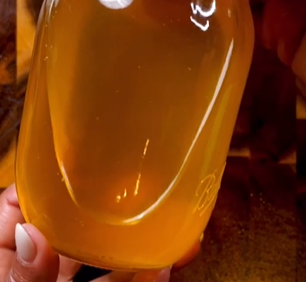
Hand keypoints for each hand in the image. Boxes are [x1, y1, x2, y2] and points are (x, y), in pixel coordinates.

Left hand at [0, 185, 173, 281]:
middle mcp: (31, 262)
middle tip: (128, 191)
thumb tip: (35, 233)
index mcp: (3, 252)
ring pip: (94, 258)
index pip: (21, 201)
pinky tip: (159, 266)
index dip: (47, 182)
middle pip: (67, 225)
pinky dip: (136, 279)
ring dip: (125, 244)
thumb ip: (22, 274)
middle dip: (99, 210)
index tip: (77, 165)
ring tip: (155, 224)